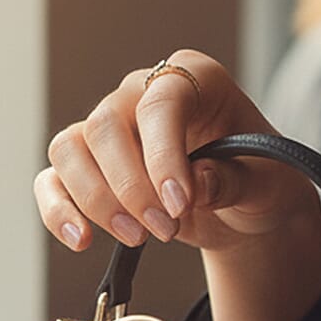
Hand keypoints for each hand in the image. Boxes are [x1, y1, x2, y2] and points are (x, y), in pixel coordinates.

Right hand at [34, 49, 320, 320]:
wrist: (244, 208)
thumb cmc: (259, 180)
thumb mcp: (267, 182)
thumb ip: (235, 180)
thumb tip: (196, 183)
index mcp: (193, 80)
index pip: (159, 103)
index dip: (162, 155)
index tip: (179, 203)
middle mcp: (141, 94)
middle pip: (105, 126)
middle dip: (130, 187)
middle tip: (166, 230)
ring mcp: (110, 129)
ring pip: (70, 150)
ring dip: (96, 201)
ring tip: (137, 237)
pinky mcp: (88, 167)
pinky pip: (53, 181)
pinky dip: (59, 211)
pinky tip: (82, 240)